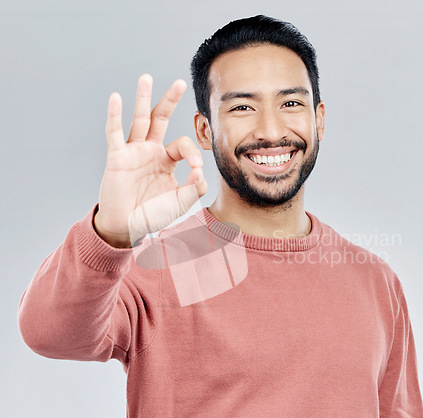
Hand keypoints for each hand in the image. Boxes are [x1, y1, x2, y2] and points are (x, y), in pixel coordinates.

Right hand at [94, 74, 207, 247]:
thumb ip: (194, 189)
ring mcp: (133, 152)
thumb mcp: (180, 202)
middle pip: (161, 120)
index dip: (192, 152)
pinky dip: (114, 116)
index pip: (182, 145)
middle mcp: (151, 151)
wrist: (128, 227)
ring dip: (143, 99)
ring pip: (139, 120)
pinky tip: (116, 98)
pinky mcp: (117, 157)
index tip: (196, 169)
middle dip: (170, 101)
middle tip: (180, 82)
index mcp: (167, 160)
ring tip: (146, 77)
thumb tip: (201, 172)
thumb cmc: (153, 214)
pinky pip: (114, 133)